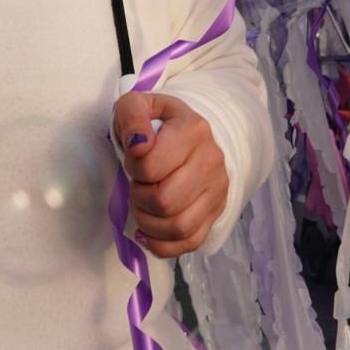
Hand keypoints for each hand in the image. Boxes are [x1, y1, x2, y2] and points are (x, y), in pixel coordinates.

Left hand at [112, 92, 228, 257]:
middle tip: (137, 185)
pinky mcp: (216, 213)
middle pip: (165, 201)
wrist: (188, 135)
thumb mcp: (138, 105)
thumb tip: (137, 145)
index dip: (133, 167)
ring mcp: (218, 190)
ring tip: (143, 206)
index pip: (150, 166)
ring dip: (149, 223)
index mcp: (194, 129)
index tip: (134, 159)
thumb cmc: (157, 122)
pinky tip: (150, 230)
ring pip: (178, 227)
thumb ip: (132, 116)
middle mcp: (212, 161)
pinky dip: (162, 244)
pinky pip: (189, 243)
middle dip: (139, 198)